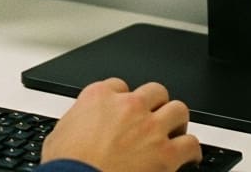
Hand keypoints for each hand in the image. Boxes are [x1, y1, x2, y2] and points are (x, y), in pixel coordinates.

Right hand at [41, 78, 200, 171]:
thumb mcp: (59, 135)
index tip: (125, 112)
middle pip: (155, 91)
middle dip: (155, 105)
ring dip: (177, 122)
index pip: (120, 86)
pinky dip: (191, 151)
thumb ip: (77, 122)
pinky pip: (191, 143)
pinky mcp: (166, 154)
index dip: (124, 101)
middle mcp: (128, 107)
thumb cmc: (65, 166)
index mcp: (99, 97)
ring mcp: (150, 128)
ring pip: (178, 110)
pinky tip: (188, 157)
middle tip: (154, 120)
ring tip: (175, 133)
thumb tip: (78, 128)